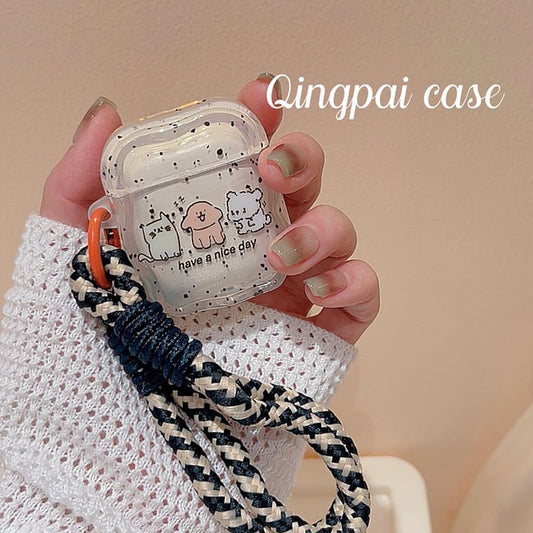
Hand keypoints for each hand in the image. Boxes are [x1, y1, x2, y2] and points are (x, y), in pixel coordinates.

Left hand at [40, 75, 378, 343]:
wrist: (124, 424)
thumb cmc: (99, 335)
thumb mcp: (73, 251)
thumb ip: (79, 181)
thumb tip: (109, 114)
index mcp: (211, 222)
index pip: (245, 157)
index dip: (260, 120)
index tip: (261, 97)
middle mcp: (257, 247)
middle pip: (305, 184)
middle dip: (302, 160)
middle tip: (270, 172)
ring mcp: (293, 289)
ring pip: (339, 231)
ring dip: (323, 228)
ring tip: (280, 253)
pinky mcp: (319, 333)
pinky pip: (362, 295)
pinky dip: (356, 282)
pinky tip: (320, 289)